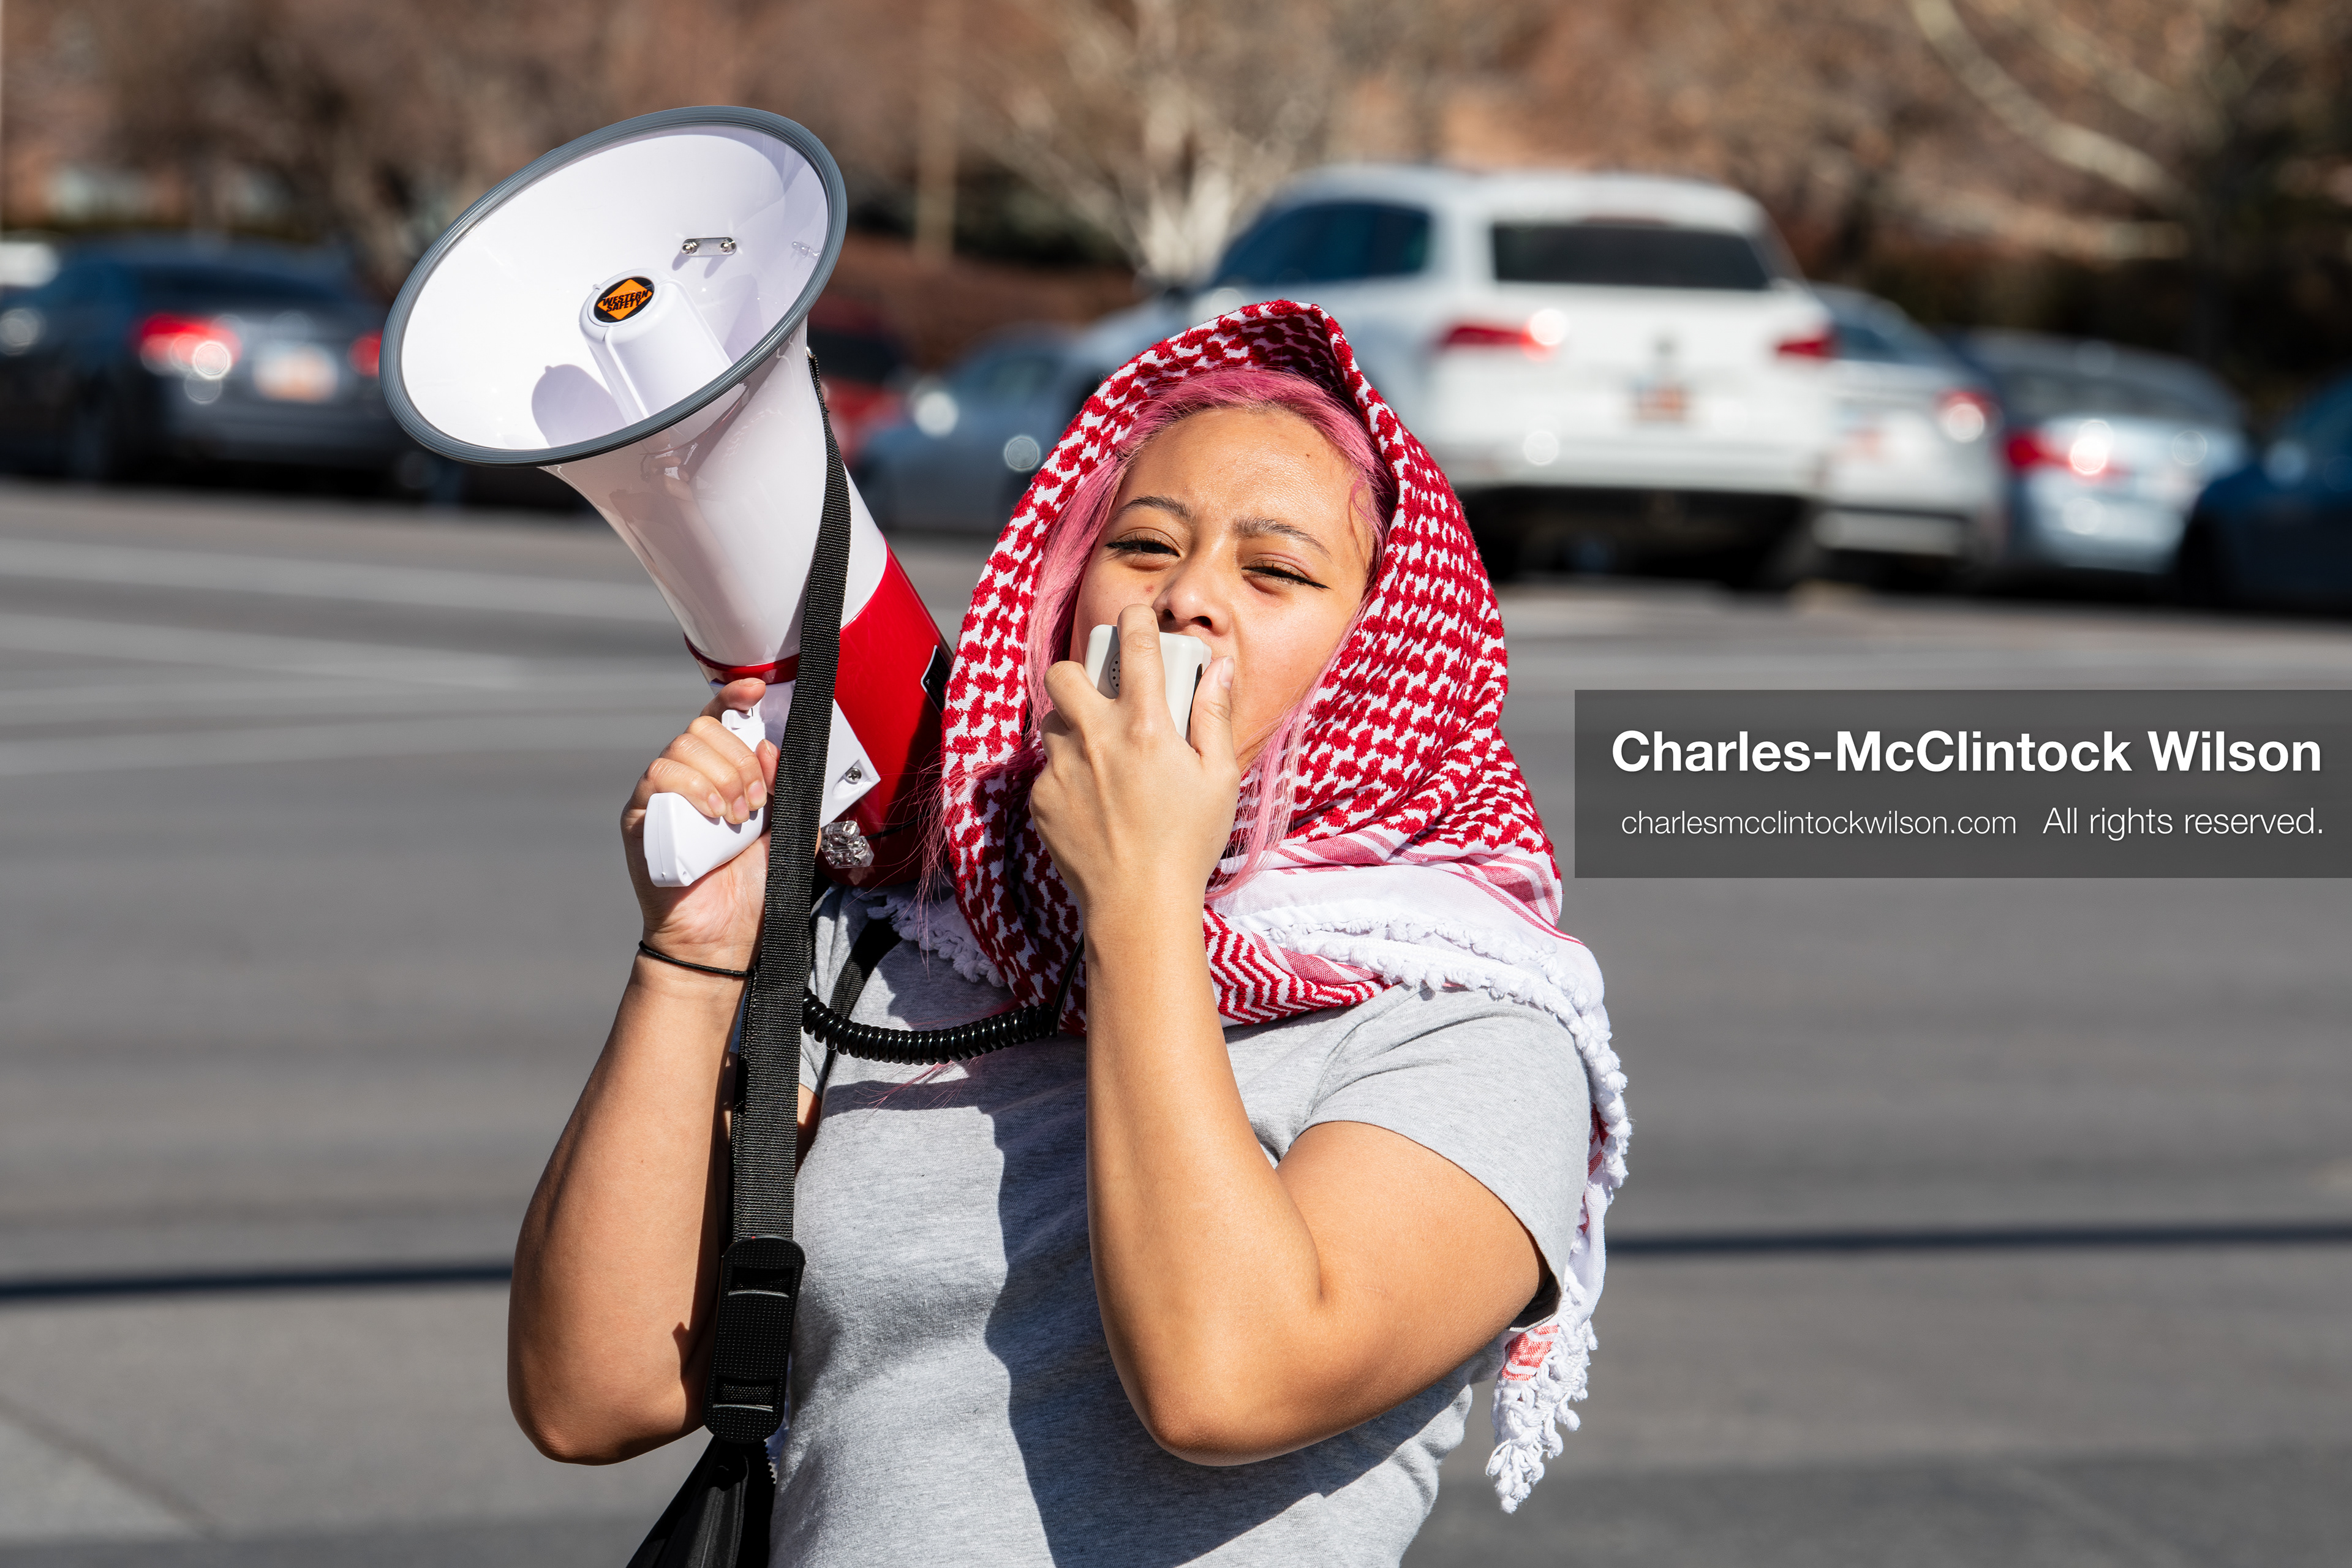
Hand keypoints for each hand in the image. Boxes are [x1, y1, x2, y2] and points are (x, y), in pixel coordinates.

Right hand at [622, 677, 776, 969]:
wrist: (722, 938)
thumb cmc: (751, 889)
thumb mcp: (788, 833)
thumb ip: (788, 790)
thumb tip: (772, 747)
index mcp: (721, 776)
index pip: (721, 721)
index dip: (734, 697)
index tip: (755, 689)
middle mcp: (687, 779)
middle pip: (704, 729)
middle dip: (740, 758)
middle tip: (758, 802)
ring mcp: (661, 797)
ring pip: (683, 747)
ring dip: (722, 776)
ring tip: (738, 817)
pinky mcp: (640, 816)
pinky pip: (658, 775)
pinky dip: (693, 786)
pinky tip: (715, 814)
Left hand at [1033, 604, 1238, 927]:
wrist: (1137, 906)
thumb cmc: (1187, 844)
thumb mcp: (1219, 778)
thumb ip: (1214, 716)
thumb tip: (1218, 668)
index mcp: (1145, 725)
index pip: (1135, 643)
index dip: (1136, 619)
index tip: (1137, 619)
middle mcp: (1095, 737)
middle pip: (1064, 672)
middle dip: (1081, 674)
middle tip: (1104, 699)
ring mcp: (1061, 768)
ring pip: (1053, 722)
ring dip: (1073, 727)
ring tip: (1102, 759)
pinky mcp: (1040, 799)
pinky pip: (1047, 770)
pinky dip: (1067, 776)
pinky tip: (1093, 804)